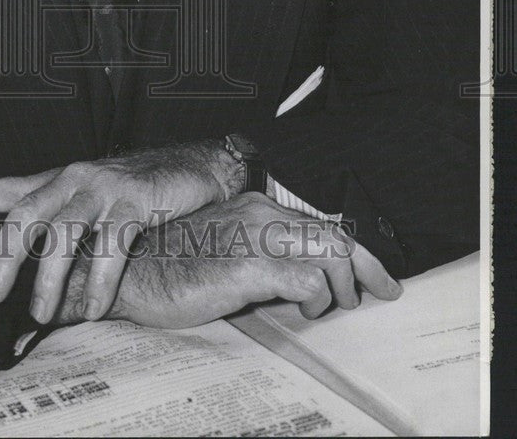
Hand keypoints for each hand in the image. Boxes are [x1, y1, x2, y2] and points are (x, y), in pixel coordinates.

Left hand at [0, 141, 238, 323]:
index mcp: (54, 181)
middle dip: (3, 255)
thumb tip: (26, 297)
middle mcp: (71, 178)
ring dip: (50, 278)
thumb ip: (59, 246)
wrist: (191, 169)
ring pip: (63, 232)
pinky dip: (100, 281)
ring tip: (43, 314)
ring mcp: (101, 187)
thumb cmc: (134, 194)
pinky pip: (110, 245)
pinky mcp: (133, 200)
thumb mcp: (90, 213)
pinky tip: (95, 307)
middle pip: (23, 212)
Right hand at [99, 193, 402, 327]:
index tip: (376, 274)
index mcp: (255, 207)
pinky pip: (306, 280)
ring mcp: (255, 237)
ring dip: (340, 286)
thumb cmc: (174, 265)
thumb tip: (300, 278)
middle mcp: (260, 214)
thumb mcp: (226, 249)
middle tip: (381, 291)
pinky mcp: (248, 266)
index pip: (321, 224)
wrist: (135, 272)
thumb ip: (261, 253)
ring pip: (329, 254)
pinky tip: (302, 308)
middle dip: (367, 268)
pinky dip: (315, 297)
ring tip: (329, 306)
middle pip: (334, 236)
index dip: (356, 251)